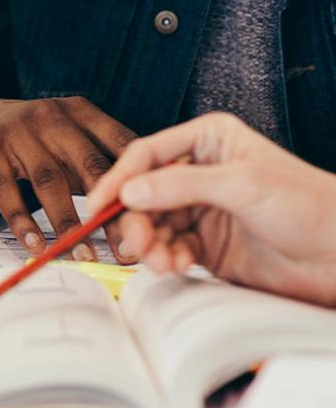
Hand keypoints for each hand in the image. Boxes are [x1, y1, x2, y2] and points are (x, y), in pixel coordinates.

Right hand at [0, 97, 136, 260]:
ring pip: (49, 181)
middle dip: (110, 211)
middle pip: (88, 166)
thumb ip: (101, 159)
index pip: (119, 142)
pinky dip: (23, 222)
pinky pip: (7, 191)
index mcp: (80, 111)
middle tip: (128, 249)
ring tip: (85, 257)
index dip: (140, 179)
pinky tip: (37, 246)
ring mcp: (18, 131)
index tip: (158, 217)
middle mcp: (51, 116)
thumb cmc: (36, 138)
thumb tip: (146, 204)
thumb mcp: (69, 134)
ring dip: (69, 223)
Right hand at [87, 113, 335, 306]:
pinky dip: (166, 259)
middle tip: (135, 244)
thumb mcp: (242, 185)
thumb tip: (131, 191)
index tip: (99, 203)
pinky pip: (171, 248)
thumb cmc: (309, 206)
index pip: (147, 154)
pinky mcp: (206, 244)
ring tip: (160, 261)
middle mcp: (199, 171)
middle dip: (135, 219)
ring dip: (151, 244)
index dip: (120, 178)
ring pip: (154, 224)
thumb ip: (182, 186)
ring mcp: (202, 209)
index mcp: (208, 140)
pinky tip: (175, 266)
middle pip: (144, 192)